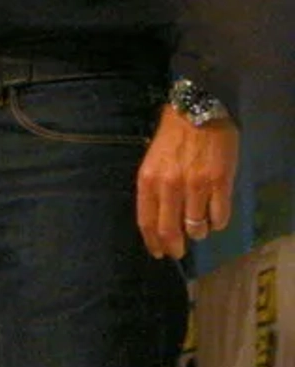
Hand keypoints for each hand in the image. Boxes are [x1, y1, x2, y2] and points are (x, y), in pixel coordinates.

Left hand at [135, 108, 237, 259]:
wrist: (197, 114)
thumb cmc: (172, 138)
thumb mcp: (152, 162)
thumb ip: (153, 190)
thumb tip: (158, 220)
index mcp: (148, 181)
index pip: (146, 221)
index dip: (152, 242)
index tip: (158, 252)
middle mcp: (169, 186)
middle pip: (169, 230)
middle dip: (174, 246)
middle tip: (178, 251)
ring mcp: (196, 186)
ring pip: (197, 227)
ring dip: (198, 232)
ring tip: (198, 227)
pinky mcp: (220, 184)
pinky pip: (219, 217)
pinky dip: (217, 223)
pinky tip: (214, 216)